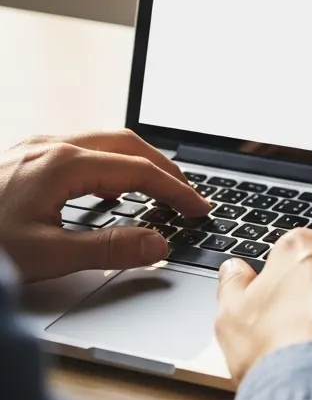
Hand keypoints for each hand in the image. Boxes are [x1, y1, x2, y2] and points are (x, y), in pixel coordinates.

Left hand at [0, 130, 211, 282]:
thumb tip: (158, 243)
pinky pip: (82, 149)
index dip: (176, 191)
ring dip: (138, 162)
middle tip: (188, 196)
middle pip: (128, 144)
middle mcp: (52, 146)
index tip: (199, 209)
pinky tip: (110, 188)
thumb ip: (110, 249)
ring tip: (160, 189)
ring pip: (105, 142)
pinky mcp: (24, 157)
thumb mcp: (47, 256)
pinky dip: (111, 164)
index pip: (139, 171)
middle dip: (165, 168)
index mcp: (64, 164)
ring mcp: (36, 148)